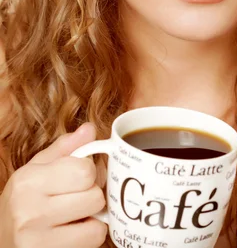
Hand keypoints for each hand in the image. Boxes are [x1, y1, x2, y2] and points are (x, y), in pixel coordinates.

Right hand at [0, 123, 106, 247]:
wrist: (0, 240)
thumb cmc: (25, 202)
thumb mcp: (37, 170)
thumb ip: (65, 149)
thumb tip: (90, 129)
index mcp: (28, 181)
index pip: (85, 170)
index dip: (89, 173)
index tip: (78, 179)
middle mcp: (29, 210)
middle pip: (95, 195)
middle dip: (91, 196)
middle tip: (76, 200)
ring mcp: (37, 239)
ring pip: (97, 222)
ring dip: (92, 218)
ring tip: (74, 217)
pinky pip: (93, 240)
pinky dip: (89, 237)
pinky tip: (72, 233)